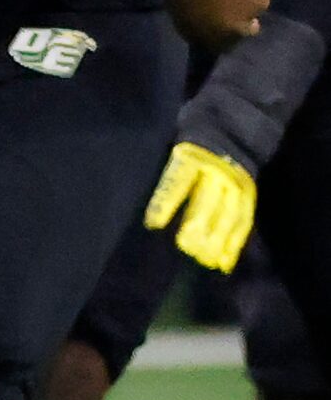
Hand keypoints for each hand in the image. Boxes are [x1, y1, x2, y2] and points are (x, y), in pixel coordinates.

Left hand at [144, 142, 255, 271]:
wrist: (228, 137)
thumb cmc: (189, 156)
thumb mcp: (175, 160)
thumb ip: (167, 185)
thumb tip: (152, 221)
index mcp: (190, 159)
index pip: (176, 181)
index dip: (165, 202)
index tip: (153, 224)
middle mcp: (216, 171)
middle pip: (206, 201)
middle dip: (196, 225)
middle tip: (184, 247)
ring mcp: (235, 183)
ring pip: (227, 214)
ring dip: (217, 239)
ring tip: (205, 260)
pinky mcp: (248, 195)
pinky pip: (243, 220)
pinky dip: (234, 243)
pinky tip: (224, 262)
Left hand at [164, 0, 274, 54]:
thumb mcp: (181, 14)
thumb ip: (197, 31)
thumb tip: (205, 41)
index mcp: (217, 36)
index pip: (225, 47)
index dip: (222, 35)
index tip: (219, 23)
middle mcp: (242, 27)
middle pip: (247, 30)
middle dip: (240, 20)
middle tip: (228, 0)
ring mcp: (258, 6)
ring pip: (257, 6)